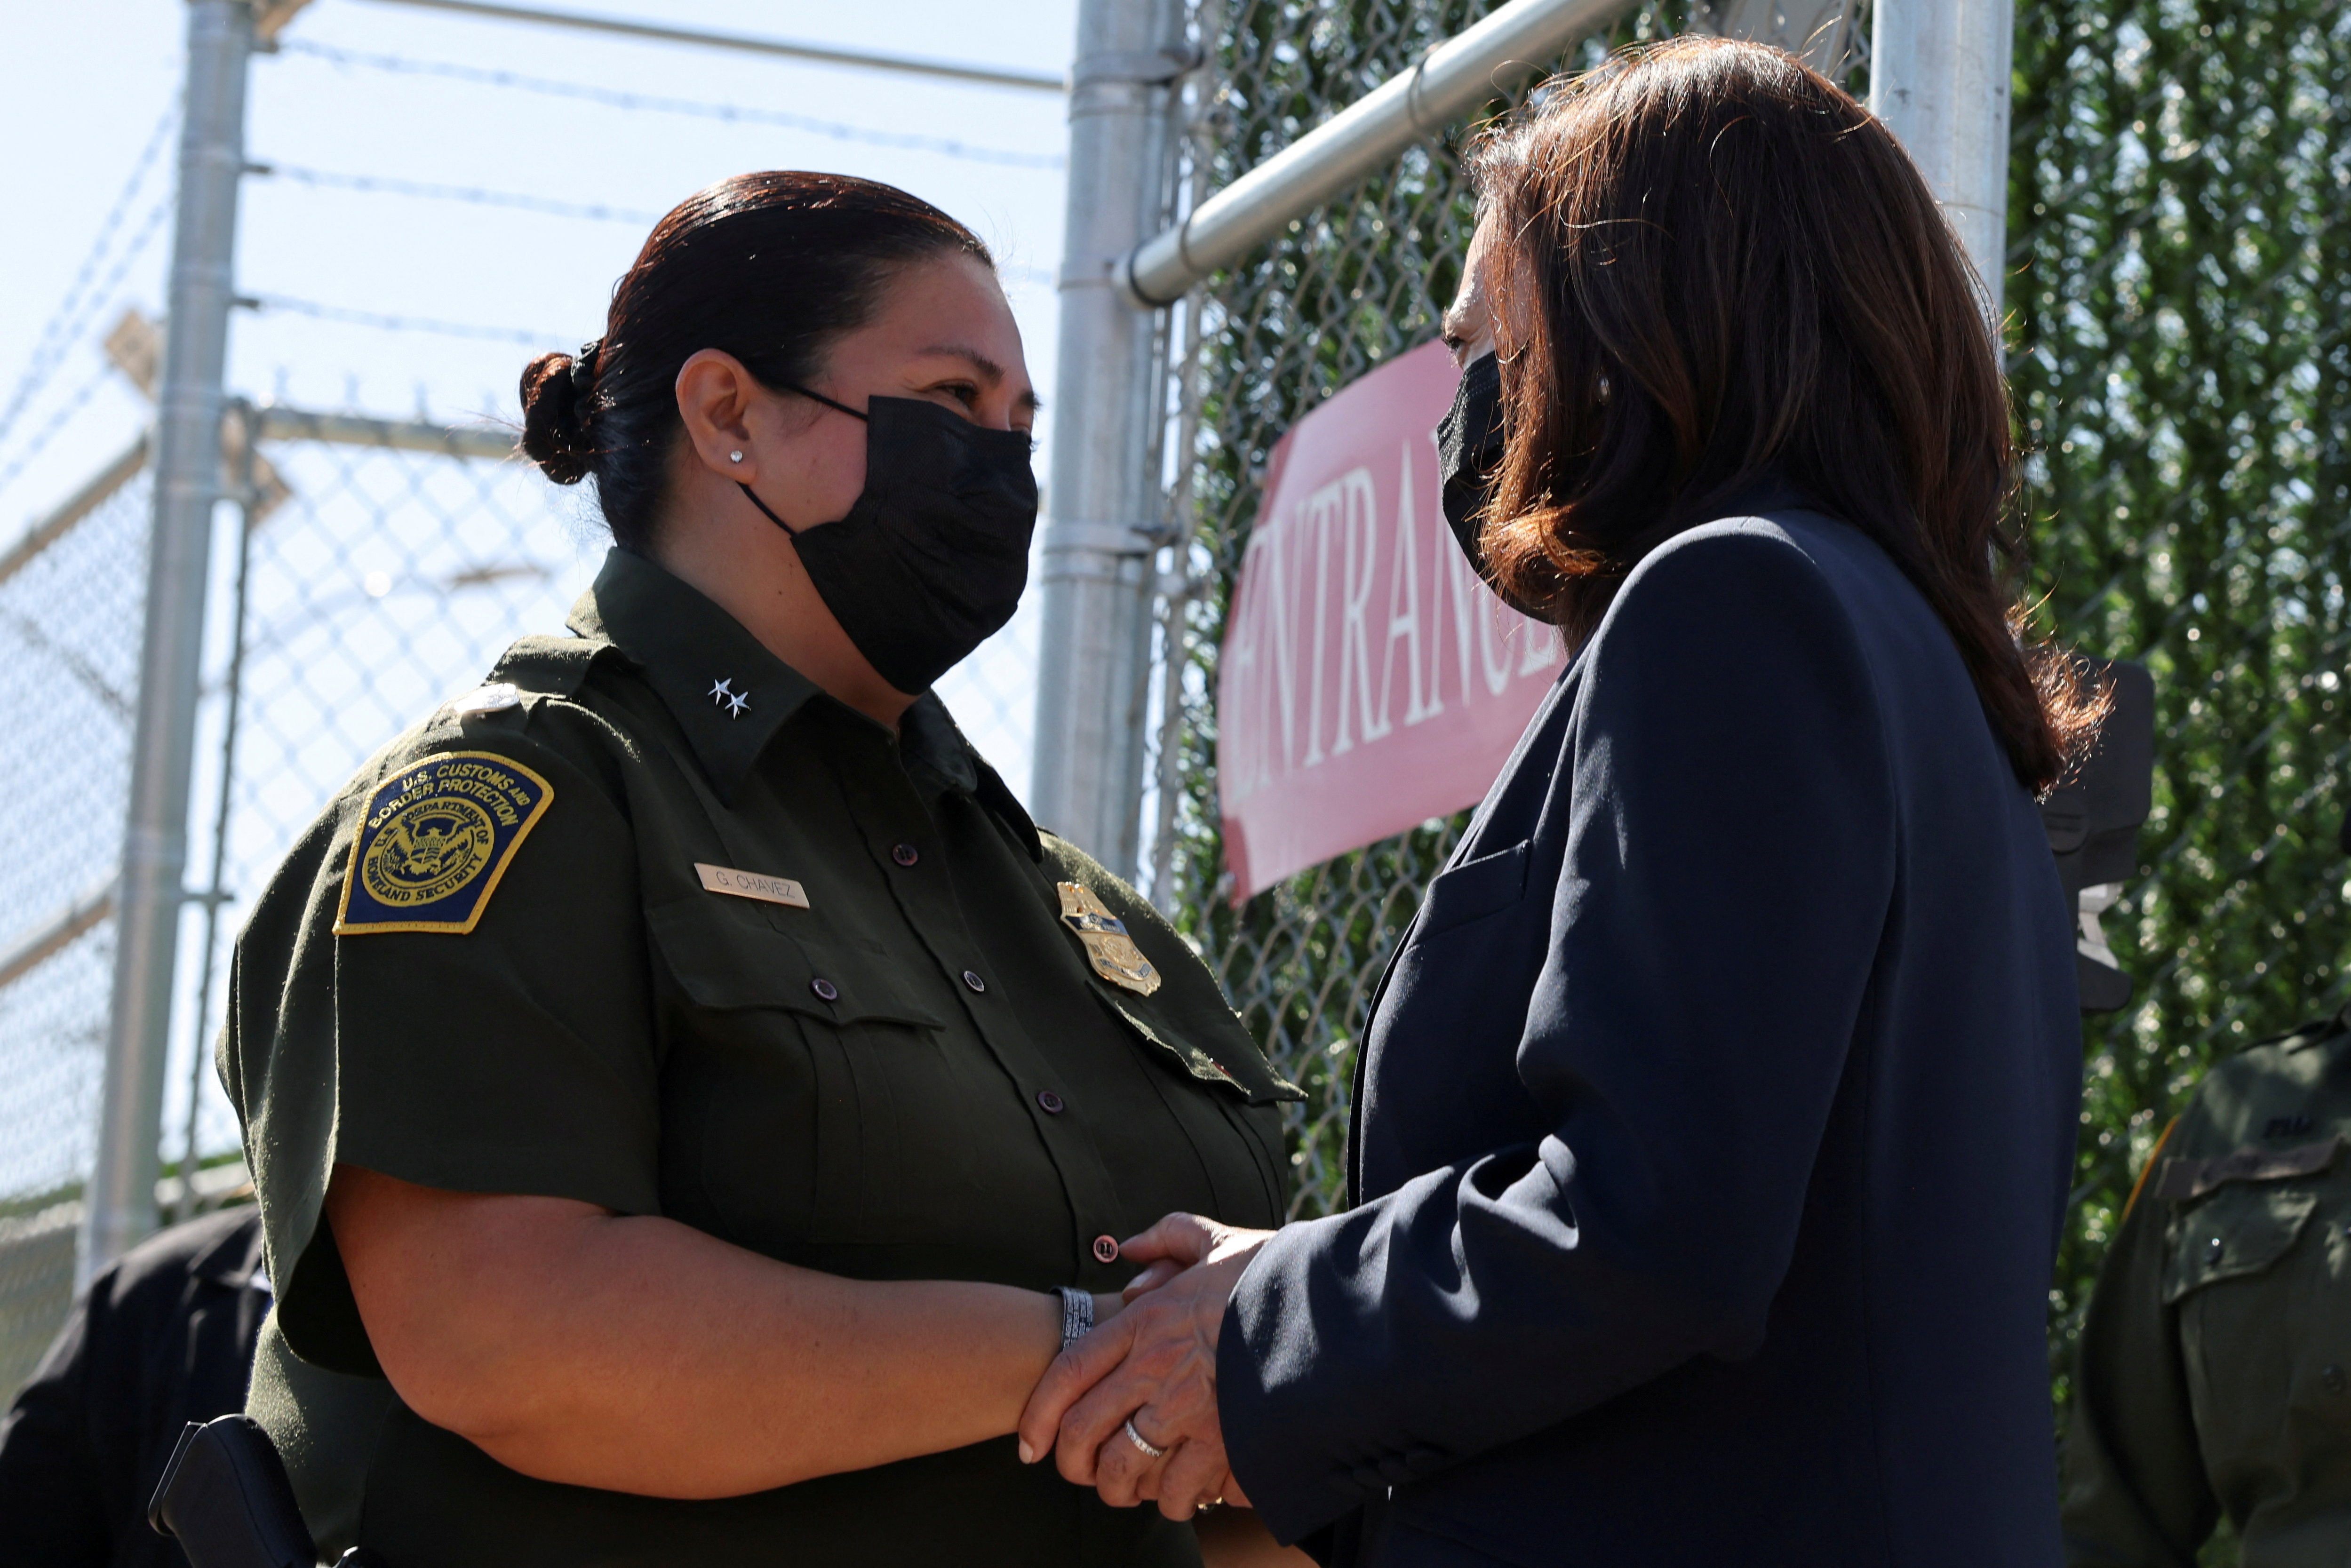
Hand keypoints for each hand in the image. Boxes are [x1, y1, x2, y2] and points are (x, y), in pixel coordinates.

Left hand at [1018, 1213, 1271, 1518]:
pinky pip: (1177, 1491)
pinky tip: (1183, 1493)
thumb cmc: (1274, 1278)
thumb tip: (1129, 1246)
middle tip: (1080, 1474)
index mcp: (1148, 1321)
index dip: (1039, 1415)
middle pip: (1083, 1429)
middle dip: (1071, 1462)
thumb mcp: (1218, 1241)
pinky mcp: (1225, 1442)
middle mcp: (1158, 1366)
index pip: (1068, 1371)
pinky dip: (1173, 1501)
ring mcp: (1190, 1407)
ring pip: (1123, 1467)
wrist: (1335, 1309)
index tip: (1030, 1445)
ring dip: (1119, 1488)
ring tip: (1130, 1488)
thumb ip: (1170, 1236)